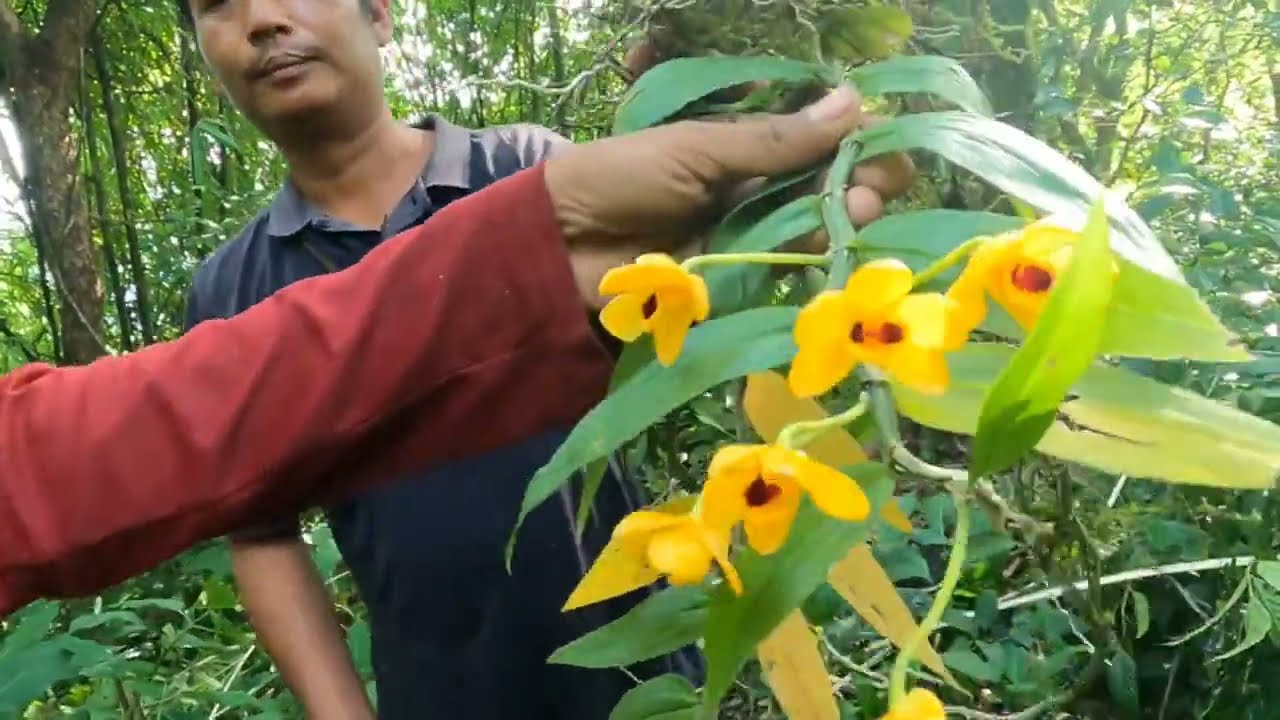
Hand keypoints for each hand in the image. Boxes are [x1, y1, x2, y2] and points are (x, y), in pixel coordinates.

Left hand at [544, 86, 914, 306]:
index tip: (887, 147)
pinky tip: (832, 255)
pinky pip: (779, 274)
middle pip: (824, 191)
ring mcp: (743, 240)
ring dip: (838, 224)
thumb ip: (774, 138)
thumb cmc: (622, 176)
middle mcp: (751, 192)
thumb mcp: (698, 148)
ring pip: (809, 233)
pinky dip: (808, 266)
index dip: (856, 145)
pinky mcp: (731, 286)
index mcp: (743, 149)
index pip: (817, 145)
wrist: (558, 243)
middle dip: (857, 187)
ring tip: (853, 216)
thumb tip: (854, 102)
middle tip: (871, 191)